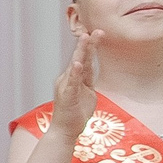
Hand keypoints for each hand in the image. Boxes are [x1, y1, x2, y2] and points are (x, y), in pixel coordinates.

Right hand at [53, 22, 99, 143]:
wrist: (64, 131)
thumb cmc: (74, 113)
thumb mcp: (86, 93)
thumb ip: (86, 79)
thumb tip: (88, 68)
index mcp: (73, 78)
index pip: (84, 59)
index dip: (90, 46)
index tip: (98, 33)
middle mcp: (67, 79)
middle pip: (79, 58)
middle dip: (87, 44)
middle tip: (95, 31)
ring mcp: (66, 87)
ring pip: (75, 66)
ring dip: (80, 52)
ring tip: (85, 40)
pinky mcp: (67, 96)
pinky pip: (72, 83)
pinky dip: (74, 73)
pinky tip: (77, 64)